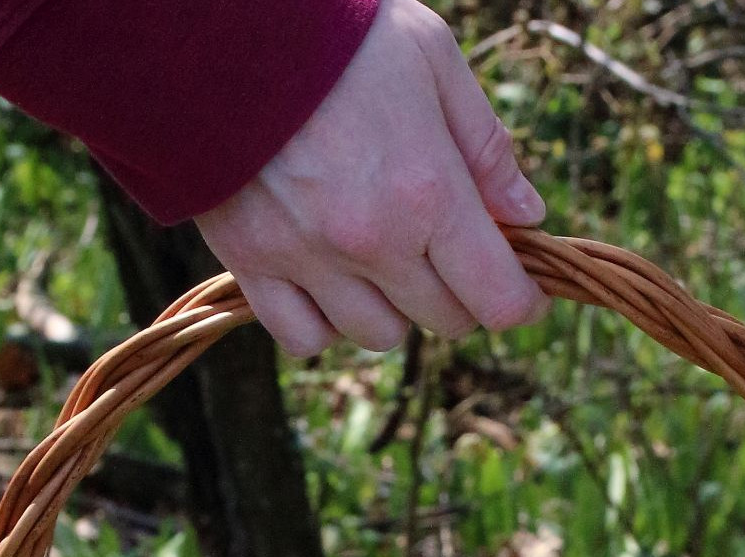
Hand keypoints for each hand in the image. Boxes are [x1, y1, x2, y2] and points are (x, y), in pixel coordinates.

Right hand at [194, 0, 549, 355]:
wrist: (216, 28)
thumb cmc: (336, 33)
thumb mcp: (432, 59)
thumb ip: (485, 146)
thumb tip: (527, 215)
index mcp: (428, 193)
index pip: (496, 297)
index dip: (520, 303)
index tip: (523, 292)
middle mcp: (372, 242)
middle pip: (443, 320)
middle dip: (460, 293)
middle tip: (448, 251)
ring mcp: (308, 260)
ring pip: (376, 335)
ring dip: (393, 308)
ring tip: (384, 259)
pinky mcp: (252, 263)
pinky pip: (303, 338)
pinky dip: (324, 324)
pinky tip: (329, 283)